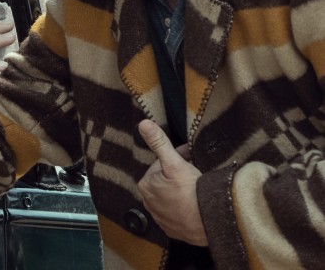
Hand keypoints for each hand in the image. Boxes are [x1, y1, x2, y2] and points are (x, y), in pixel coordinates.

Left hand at [137, 119, 207, 245]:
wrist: (210, 222)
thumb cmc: (191, 192)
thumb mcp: (174, 163)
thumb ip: (159, 142)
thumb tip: (144, 124)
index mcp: (145, 185)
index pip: (160, 165)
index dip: (175, 159)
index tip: (188, 157)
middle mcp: (148, 202)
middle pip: (165, 181)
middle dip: (177, 175)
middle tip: (194, 173)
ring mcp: (160, 217)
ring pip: (171, 197)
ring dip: (180, 191)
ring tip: (196, 190)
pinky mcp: (173, 229)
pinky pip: (177, 214)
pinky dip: (184, 208)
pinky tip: (194, 205)